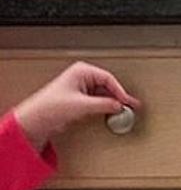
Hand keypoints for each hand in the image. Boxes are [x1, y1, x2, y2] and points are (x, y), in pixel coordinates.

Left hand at [14, 62, 140, 151]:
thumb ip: (104, 105)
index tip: (128, 102)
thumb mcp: (82, 105)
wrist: (38, 118)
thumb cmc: (51, 106)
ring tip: (125, 111)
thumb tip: (119, 106)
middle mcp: (82, 77)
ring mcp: (82, 88)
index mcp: (82, 71)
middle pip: (108, 86)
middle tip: (132, 105)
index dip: (120, 91)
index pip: (108, 78)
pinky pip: (100, 101)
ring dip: (114, 102)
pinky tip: (113, 113)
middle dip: (120, 96)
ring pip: (105, 94)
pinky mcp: (81, 99)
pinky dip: (107, 107)